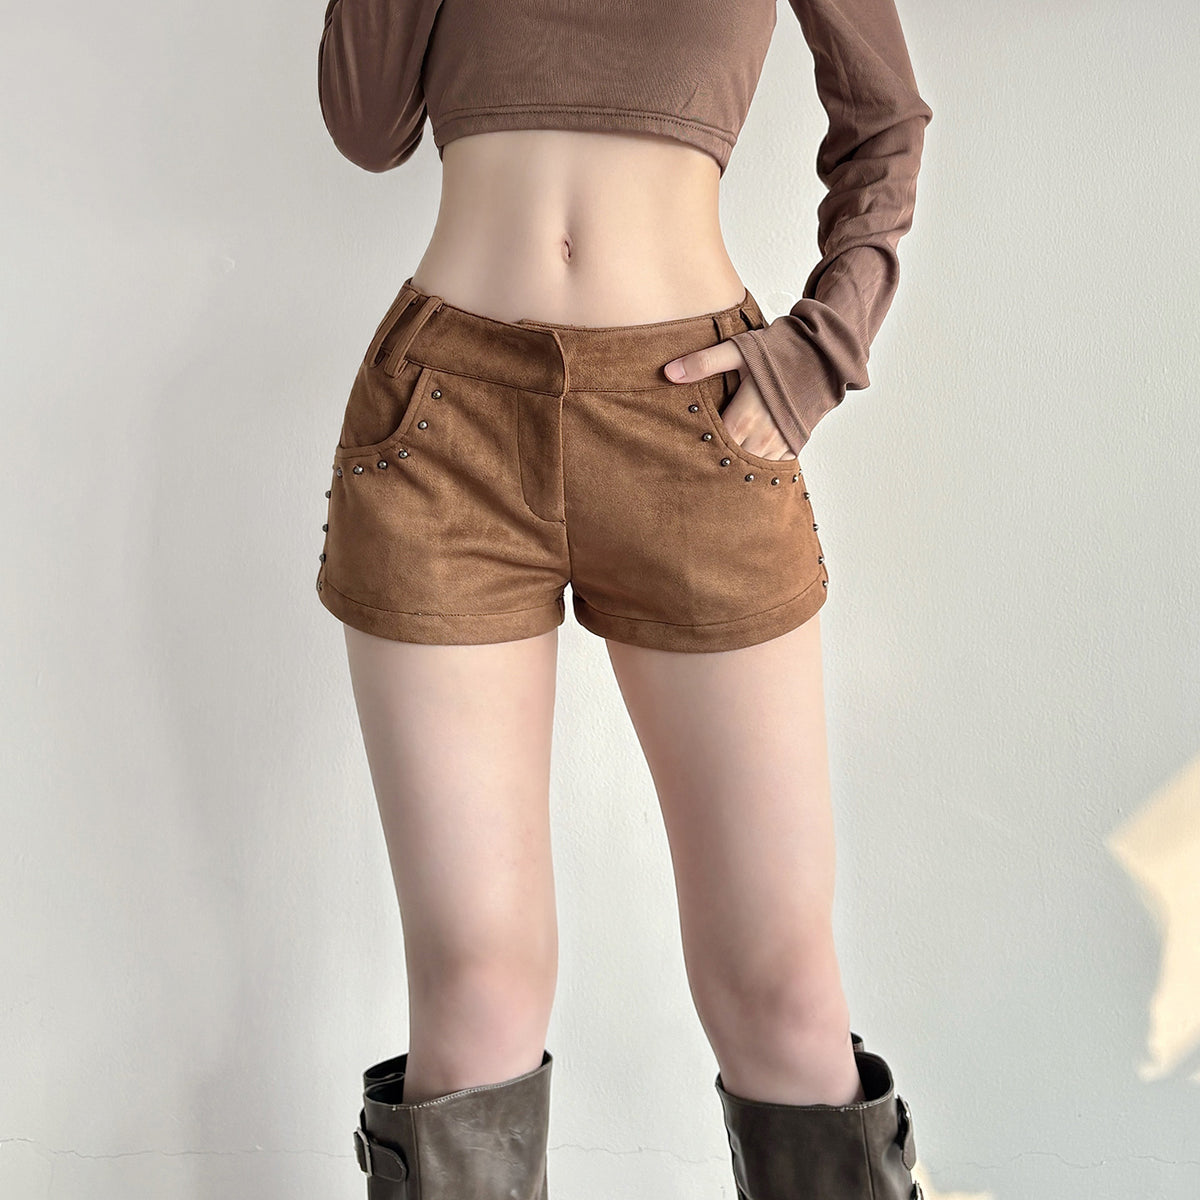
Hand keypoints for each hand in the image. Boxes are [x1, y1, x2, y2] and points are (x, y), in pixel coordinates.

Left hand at [663, 340, 797, 461]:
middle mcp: (764, 436)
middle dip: (716, 461)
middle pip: (731, 461)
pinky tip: (747, 464)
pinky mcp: (795, 443)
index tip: (686, 450)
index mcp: (745, 417)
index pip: (714, 445)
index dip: (700, 449)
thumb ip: (703, 363)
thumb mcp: (739, 350)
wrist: (825, 354)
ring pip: (752, 468)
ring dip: (738, 466)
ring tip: (720, 468)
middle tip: (699, 464)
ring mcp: (782, 442)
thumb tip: (668, 373)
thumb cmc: (781, 350)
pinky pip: (774, 466)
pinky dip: (759, 466)